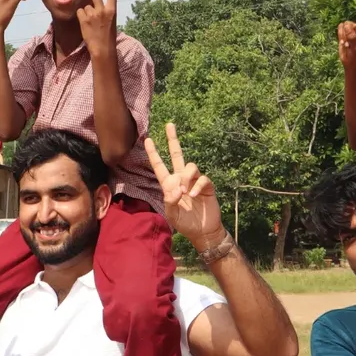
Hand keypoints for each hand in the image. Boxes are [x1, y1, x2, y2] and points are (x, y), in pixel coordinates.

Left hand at [77, 0, 117, 57]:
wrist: (103, 49)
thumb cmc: (107, 38)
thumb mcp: (110, 23)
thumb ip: (104, 14)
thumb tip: (93, 7)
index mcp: (112, 11)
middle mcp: (102, 10)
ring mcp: (93, 14)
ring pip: (86, 7)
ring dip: (86, 13)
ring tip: (91, 24)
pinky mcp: (84, 19)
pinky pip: (80, 13)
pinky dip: (81, 18)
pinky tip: (85, 25)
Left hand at [144, 123, 223, 250]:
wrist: (203, 231)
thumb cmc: (185, 223)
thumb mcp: (172, 214)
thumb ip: (170, 201)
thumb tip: (176, 188)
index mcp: (169, 184)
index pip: (159, 166)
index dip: (154, 153)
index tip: (148, 140)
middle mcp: (181, 179)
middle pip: (177, 154)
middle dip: (173, 139)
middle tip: (169, 125)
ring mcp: (194, 181)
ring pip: (190, 166)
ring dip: (187, 177)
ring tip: (185, 192)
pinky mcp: (207, 186)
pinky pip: (202, 179)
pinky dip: (197, 186)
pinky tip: (193, 195)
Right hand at [337, 0, 355, 67]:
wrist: (349, 61)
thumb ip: (352, 37)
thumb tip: (346, 24)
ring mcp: (354, 27)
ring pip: (347, 24)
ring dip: (345, 34)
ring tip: (348, 44)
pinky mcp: (345, 29)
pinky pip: (340, 27)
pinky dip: (340, 34)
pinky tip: (343, 41)